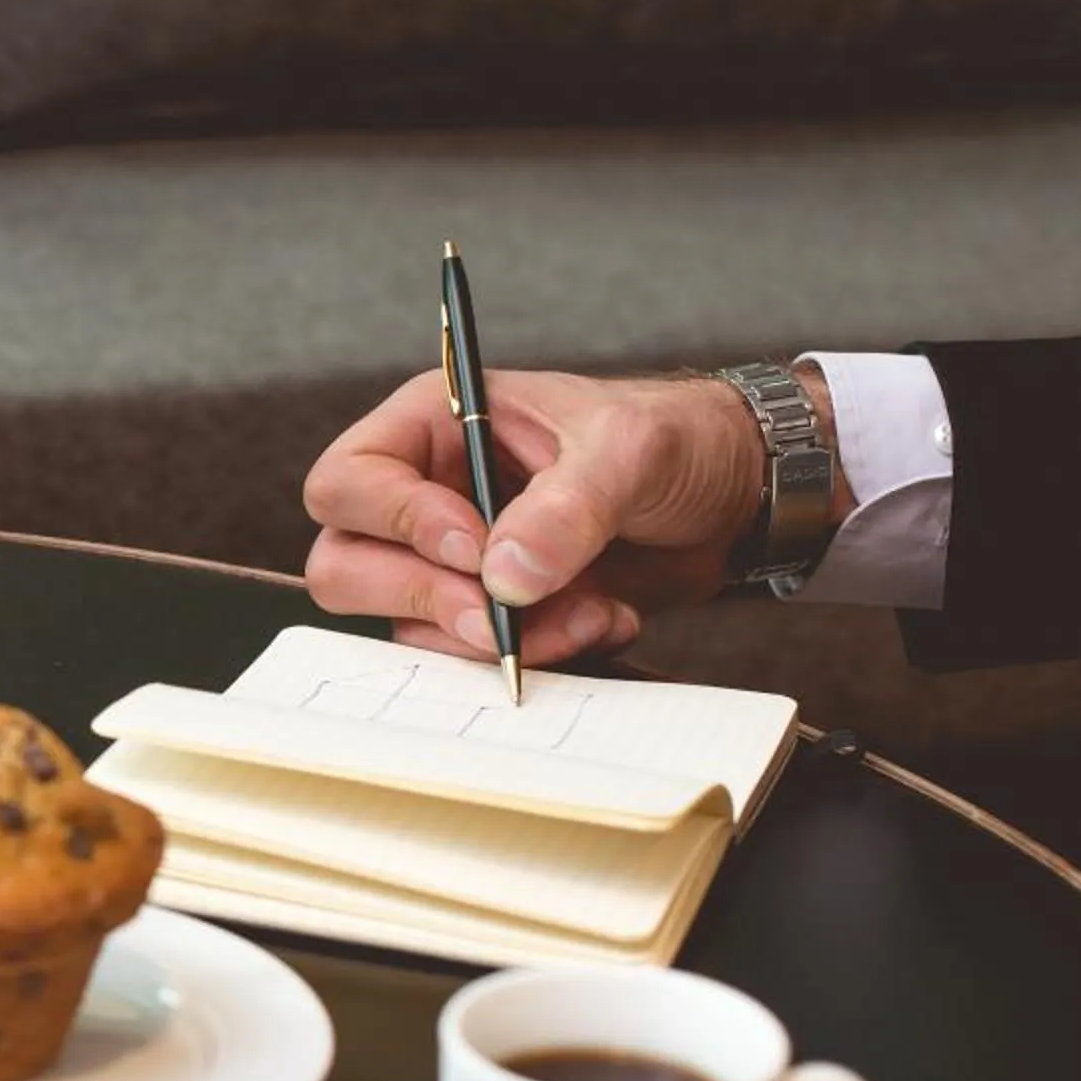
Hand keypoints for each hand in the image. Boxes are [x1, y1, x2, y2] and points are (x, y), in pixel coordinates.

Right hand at [301, 368, 802, 664]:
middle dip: (424, 598)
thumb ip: (567, 507)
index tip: (475, 547)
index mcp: (432, 424)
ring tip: (588, 609)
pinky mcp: (488, 611)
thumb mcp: (630, 450)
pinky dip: (535, 653)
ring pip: (407, 623)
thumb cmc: (675, 439)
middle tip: (501, 615)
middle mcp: (424, 493)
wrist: (735, 496)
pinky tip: (601, 618)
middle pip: (345, 564)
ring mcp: (450, 561)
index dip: (396, 522)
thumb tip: (503, 577)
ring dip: (496, 636)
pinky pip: (469, 656)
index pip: (349, 481)